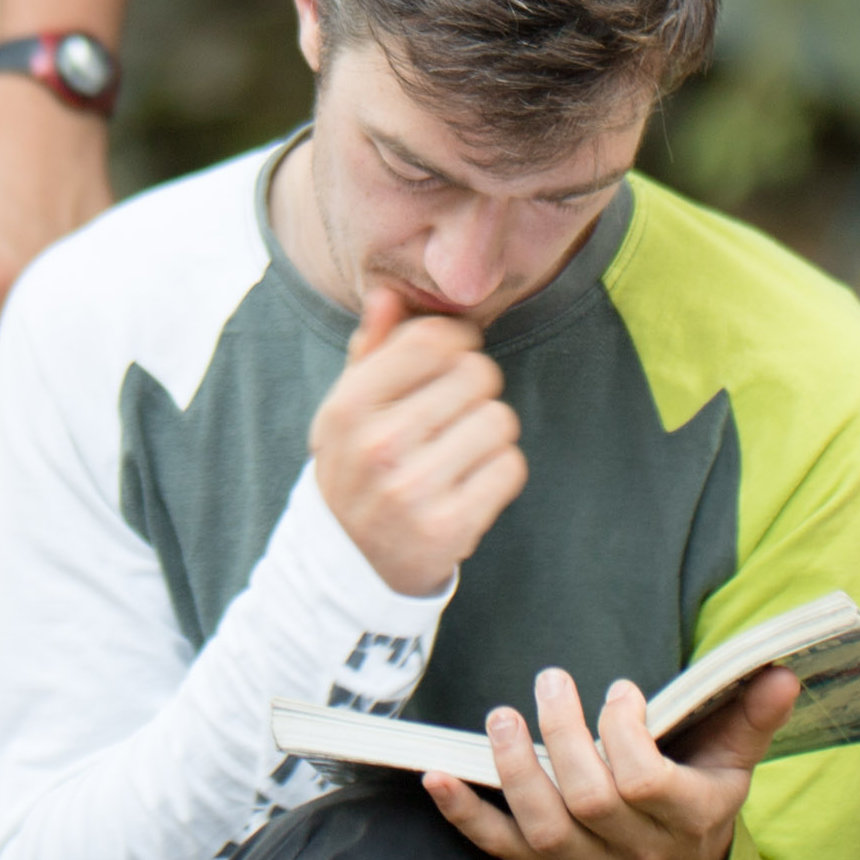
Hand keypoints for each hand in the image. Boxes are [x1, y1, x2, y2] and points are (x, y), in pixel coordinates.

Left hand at [0, 78, 113, 416]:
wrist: (46, 124)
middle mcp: (40, 292)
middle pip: (23, 373)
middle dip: (5, 386)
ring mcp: (81, 283)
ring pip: (60, 350)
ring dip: (42, 357)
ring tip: (29, 357)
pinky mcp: (109, 272)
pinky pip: (86, 318)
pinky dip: (71, 325)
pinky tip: (63, 317)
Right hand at [306, 287, 524, 592]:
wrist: (351, 563)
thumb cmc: (359, 467)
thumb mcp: (348, 409)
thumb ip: (370, 349)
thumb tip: (389, 296)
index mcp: (349, 406)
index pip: (431, 339)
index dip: (458, 340)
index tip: (455, 357)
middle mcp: (379, 445)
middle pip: (477, 374)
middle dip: (476, 389)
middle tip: (454, 415)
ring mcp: (414, 489)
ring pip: (500, 420)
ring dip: (491, 433)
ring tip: (461, 451)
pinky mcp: (451, 526)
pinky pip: (511, 468)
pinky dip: (500, 472)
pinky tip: (471, 482)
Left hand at [428, 664, 799, 859]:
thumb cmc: (702, 797)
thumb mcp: (734, 760)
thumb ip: (753, 717)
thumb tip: (782, 670)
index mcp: (686, 818)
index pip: (645, 781)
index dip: (624, 733)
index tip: (621, 692)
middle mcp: (636, 850)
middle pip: (589, 799)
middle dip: (563, 735)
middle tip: (550, 682)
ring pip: (545, 828)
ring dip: (515, 769)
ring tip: (501, 717)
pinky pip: (501, 849)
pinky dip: (465, 815)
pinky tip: (437, 776)